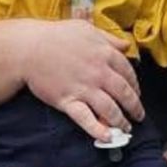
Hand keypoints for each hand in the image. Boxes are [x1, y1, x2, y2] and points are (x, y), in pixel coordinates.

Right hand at [19, 19, 142, 141]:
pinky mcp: (68, 101)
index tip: (136, 92)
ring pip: (110, 110)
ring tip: (126, 128)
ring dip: (121, 121)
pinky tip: (107, 137)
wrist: (28, 48)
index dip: (135, 85)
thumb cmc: (56, 35)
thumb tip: (126, 46)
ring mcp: (84, 88)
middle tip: (138, 115)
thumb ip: (108, 38)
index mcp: (105, 54)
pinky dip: (98, 130)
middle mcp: (98, 73)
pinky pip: (87, 119)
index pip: (129, 73)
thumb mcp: (86, 28)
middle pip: (124, 94)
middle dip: (134, 107)